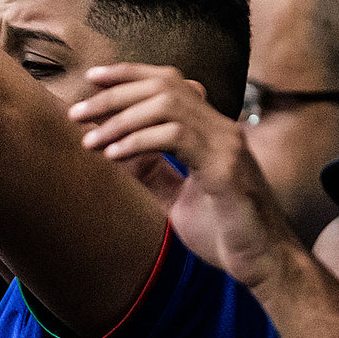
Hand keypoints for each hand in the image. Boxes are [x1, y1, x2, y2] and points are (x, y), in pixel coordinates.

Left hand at [70, 63, 296, 285]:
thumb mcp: (176, 198)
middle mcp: (222, 129)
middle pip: (165, 86)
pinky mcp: (225, 167)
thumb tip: (114, 151)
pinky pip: (176, 137)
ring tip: (89, 140)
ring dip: (120, 119)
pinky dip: (139, 142)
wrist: (263, 263)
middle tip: (76, 113)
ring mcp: (227, 144)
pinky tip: (114, 156)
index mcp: (211, 131)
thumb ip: (152, 172)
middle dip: (114, 95)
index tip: (91, 79)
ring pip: (168, 105)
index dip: (130, 74)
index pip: (171, 82)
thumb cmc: (224, 232)